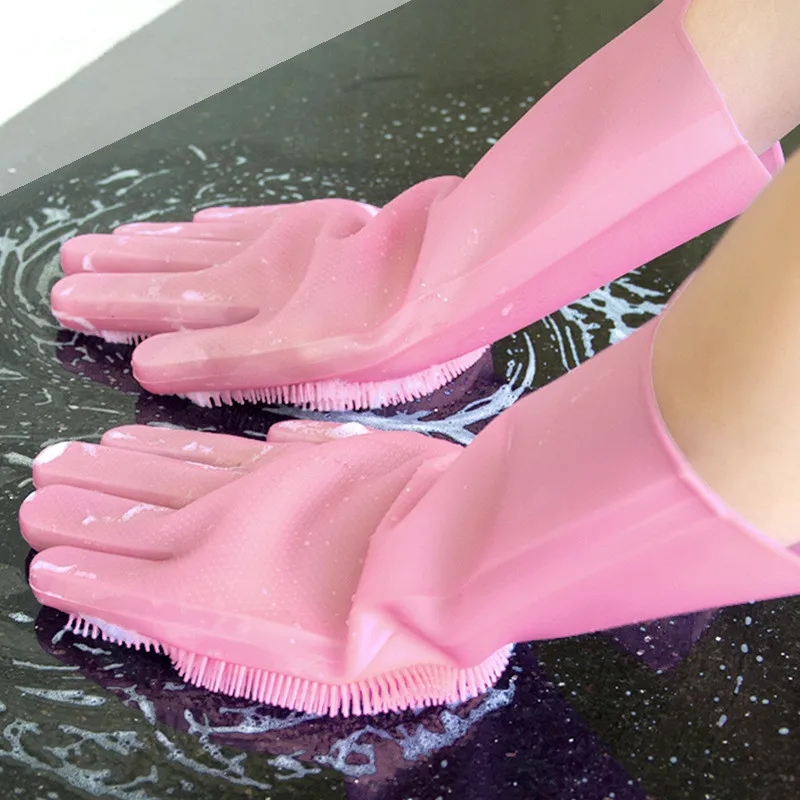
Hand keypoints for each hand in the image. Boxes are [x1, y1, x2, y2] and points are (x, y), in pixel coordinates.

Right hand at [20, 420, 496, 715]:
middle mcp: (223, 533)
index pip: (125, 580)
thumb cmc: (385, 639)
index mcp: (213, 597)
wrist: (449, 558)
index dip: (81, 569)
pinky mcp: (301, 458)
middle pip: (133, 517)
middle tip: (38, 489)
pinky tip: (156, 434)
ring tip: (79, 458)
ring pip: (170, 473)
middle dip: (82, 508)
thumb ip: (222, 639)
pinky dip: (183, 441)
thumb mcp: (296, 677)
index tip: (44, 557)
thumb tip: (173, 612)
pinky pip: (224, 446)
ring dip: (120, 468)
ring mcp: (261, 488)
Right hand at [52, 177, 487, 410]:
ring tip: (117, 242)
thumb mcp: (303, 362)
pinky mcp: (320, 223)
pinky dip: (227, 220)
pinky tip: (205, 217)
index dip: (120, 308)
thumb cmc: (390, 329)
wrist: (452, 268)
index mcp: (253, 311)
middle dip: (124, 274)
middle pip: (177, 272)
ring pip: (208, 241)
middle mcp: (262, 271)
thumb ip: (226, 361)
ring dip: (160, 244)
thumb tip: (153, 365)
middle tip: (74, 267)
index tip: (72, 302)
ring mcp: (289, 243)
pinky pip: (259, 218)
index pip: (168, 308)